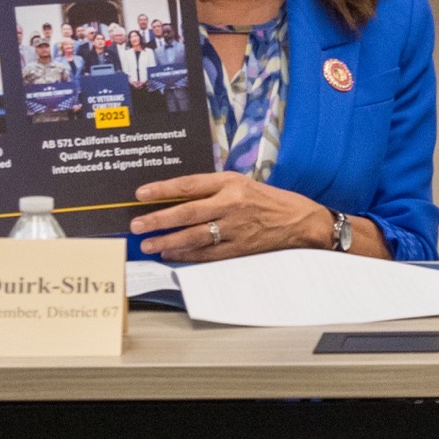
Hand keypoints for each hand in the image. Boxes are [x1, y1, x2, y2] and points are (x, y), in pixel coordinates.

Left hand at [135, 170, 333, 261]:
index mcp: (231, 183)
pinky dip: (187, 255)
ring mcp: (236, 228)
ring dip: (168, 241)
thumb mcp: (242, 184)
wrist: (302, 221)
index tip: (140, 194)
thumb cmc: (271, 200)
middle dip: (158, 219)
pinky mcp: (241, 248)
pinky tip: (171, 255)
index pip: (189, 185)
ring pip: (194, 236)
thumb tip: (177, 198)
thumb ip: (213, 189)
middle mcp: (232, 204)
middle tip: (137, 225)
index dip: (162, 189)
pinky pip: (208, 253)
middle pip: (187, 212)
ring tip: (148, 245)